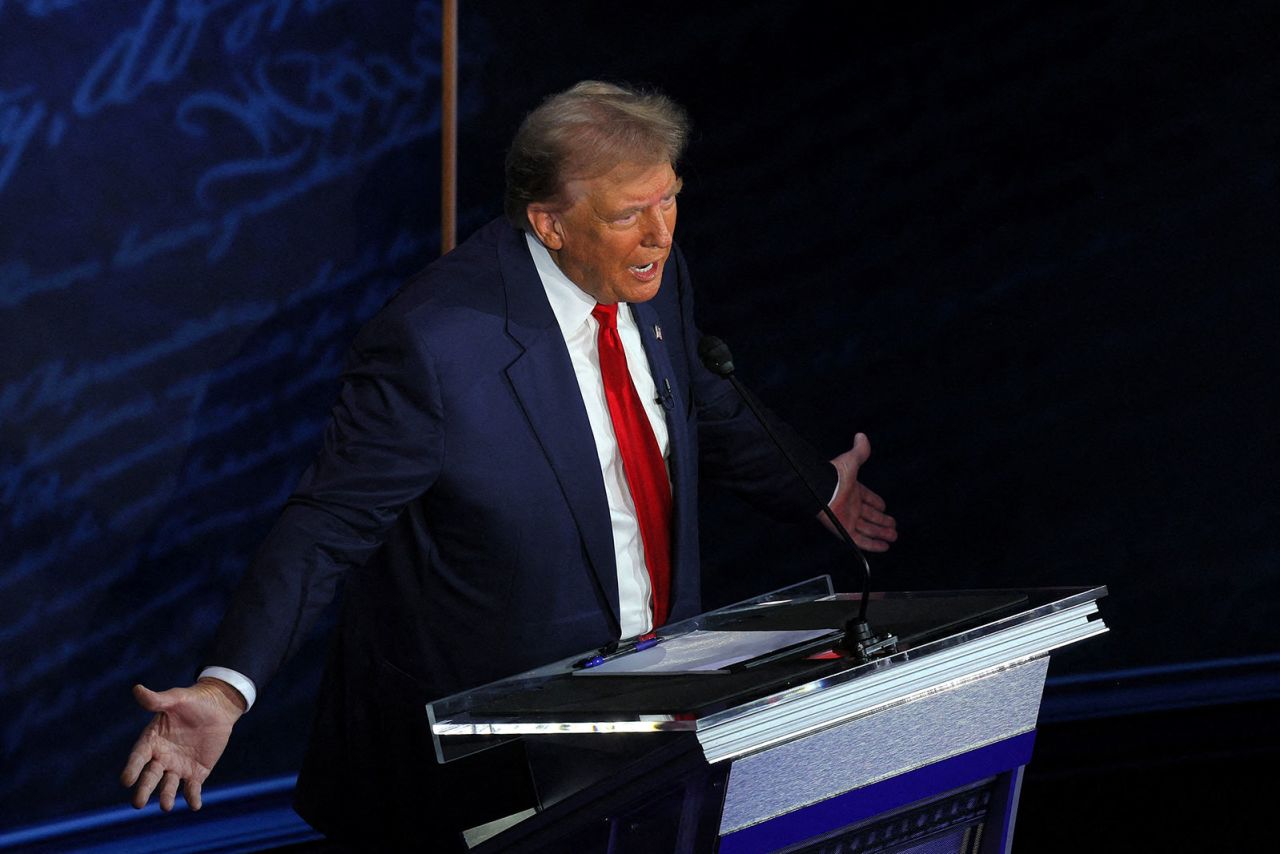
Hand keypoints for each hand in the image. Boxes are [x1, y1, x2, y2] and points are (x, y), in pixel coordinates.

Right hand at [121, 678, 244, 810]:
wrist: (218, 707)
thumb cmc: (192, 701)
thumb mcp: (176, 698)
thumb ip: (157, 700)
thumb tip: (137, 689)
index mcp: (151, 741)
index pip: (138, 757)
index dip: (132, 768)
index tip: (126, 781)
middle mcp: (161, 758)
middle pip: (150, 777)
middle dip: (144, 790)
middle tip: (138, 804)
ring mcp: (178, 767)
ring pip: (169, 786)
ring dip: (167, 796)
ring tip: (166, 806)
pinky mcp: (196, 773)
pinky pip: (193, 788)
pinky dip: (193, 797)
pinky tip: (196, 805)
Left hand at [822, 432, 896, 551]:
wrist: (820, 490)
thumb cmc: (834, 476)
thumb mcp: (851, 462)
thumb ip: (859, 452)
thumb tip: (861, 435)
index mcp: (853, 491)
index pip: (868, 499)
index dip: (877, 503)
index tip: (884, 508)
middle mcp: (851, 507)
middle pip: (870, 517)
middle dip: (883, 522)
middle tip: (894, 527)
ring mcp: (848, 519)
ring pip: (868, 529)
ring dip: (881, 534)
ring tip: (894, 537)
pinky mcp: (845, 531)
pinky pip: (861, 541)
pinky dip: (873, 545)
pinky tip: (884, 547)